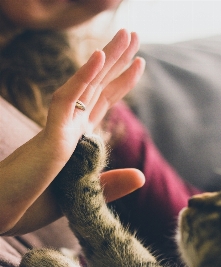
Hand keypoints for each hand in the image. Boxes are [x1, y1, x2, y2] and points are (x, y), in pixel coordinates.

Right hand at [0, 30, 145, 234]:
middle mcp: (68, 129)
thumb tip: (142, 176)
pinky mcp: (50, 137)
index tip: (138, 63)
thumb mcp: (83, 195)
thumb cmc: (34, 204)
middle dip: (117, 61)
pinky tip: (99, 56)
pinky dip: (82, 78)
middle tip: (134, 35)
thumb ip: (110, 184)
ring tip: (128, 34)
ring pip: (86, 86)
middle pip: (97, 88)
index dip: (119, 82)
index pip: (101, 103)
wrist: (2, 214)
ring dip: (106, 59)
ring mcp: (59, 130)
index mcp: (75, 140)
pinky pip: (66, 101)